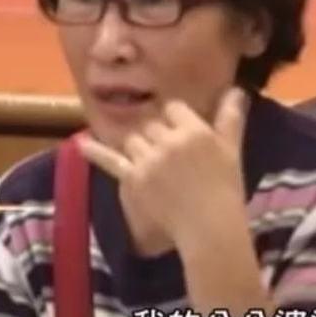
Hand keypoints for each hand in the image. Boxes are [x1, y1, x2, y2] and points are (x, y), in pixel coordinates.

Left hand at [79, 87, 267, 316]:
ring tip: (151, 164)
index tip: (179, 135)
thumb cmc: (225, 188)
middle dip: (156, 137)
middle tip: (168, 158)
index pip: (173, 109)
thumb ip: (230, 118)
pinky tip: (80, 144)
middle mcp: (168, 141)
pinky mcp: (133, 178)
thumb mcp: (231, 149)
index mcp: (194, 130)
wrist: (209, 226)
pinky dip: (94, 151)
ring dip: (138, 148)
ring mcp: (148, 159)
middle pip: (150, 125)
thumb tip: (236, 90)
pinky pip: (110, 159)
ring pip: (133, 139)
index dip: (174, 120)